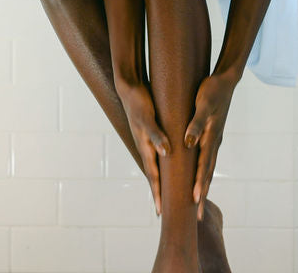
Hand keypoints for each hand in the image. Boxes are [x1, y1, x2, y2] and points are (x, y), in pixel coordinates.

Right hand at [115, 79, 170, 215]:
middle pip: (154, 175)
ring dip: (161, 180)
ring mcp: (147, 141)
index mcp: (145, 146)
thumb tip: (166, 153)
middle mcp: (146, 147)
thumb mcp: (148, 118)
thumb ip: (156, 135)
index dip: (158, 193)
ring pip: (155, 166)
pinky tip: (167, 166)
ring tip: (165, 194)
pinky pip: (157, 155)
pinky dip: (162, 165)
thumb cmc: (139, 101)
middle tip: (163, 210)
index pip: (153, 175)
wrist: (129, 87)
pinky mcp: (150, 134)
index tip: (161, 211)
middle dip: (159, 193)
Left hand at [184, 72, 237, 220]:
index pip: (204, 166)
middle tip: (198, 214)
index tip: (195, 200)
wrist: (226, 80)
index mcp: (211, 137)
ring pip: (209, 168)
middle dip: (202, 193)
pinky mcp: (212, 135)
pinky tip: (200, 177)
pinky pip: (207, 159)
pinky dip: (204, 172)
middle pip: (208, 173)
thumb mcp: (203, 105)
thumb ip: (196, 124)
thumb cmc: (212, 91)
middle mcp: (214, 142)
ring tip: (199, 202)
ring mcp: (214, 140)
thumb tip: (188, 143)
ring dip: (204, 185)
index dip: (199, 184)